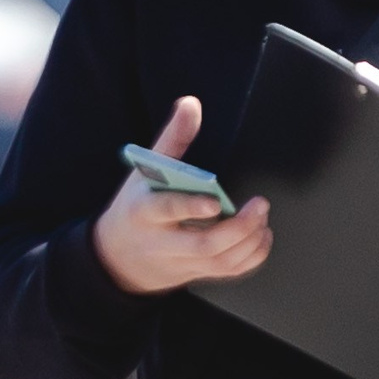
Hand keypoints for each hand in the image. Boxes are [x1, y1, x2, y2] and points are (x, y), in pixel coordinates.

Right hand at [92, 95, 271, 295]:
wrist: (116, 258)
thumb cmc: (135, 207)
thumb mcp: (144, 171)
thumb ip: (172, 138)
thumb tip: (191, 104)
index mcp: (143, 212)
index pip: (166, 210)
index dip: (190, 208)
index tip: (215, 201)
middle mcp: (161, 242)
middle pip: (202, 245)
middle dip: (238, 228)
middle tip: (259, 206)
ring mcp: (179, 263)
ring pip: (219, 261)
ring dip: (249, 241)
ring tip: (261, 218)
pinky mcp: (194, 274)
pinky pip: (227, 272)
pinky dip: (251, 256)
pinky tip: (260, 236)